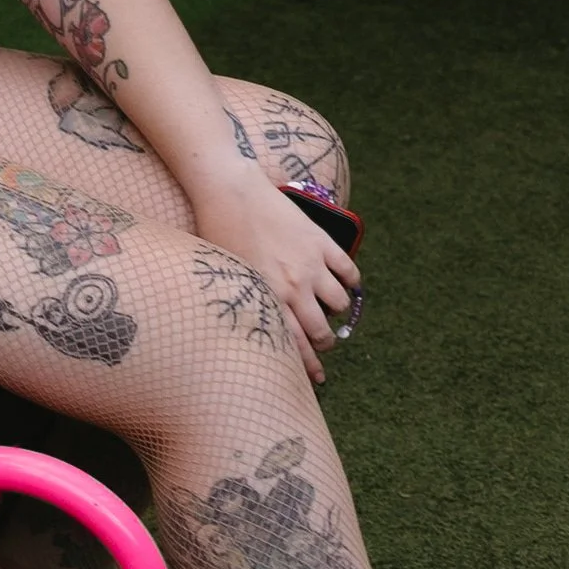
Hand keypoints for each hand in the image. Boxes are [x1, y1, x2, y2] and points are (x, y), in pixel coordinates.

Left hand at [192, 171, 359, 385]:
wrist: (229, 191)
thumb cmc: (217, 232)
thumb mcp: (228, 277)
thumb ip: (249, 300)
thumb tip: (261, 321)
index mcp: (266, 298)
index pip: (294, 344)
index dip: (309, 365)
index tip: (318, 377)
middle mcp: (292, 286)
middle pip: (321, 330)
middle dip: (326, 342)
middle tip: (325, 343)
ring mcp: (310, 264)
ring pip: (340, 303)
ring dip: (338, 311)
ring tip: (332, 310)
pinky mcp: (321, 241)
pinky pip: (348, 270)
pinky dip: (351, 280)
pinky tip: (346, 283)